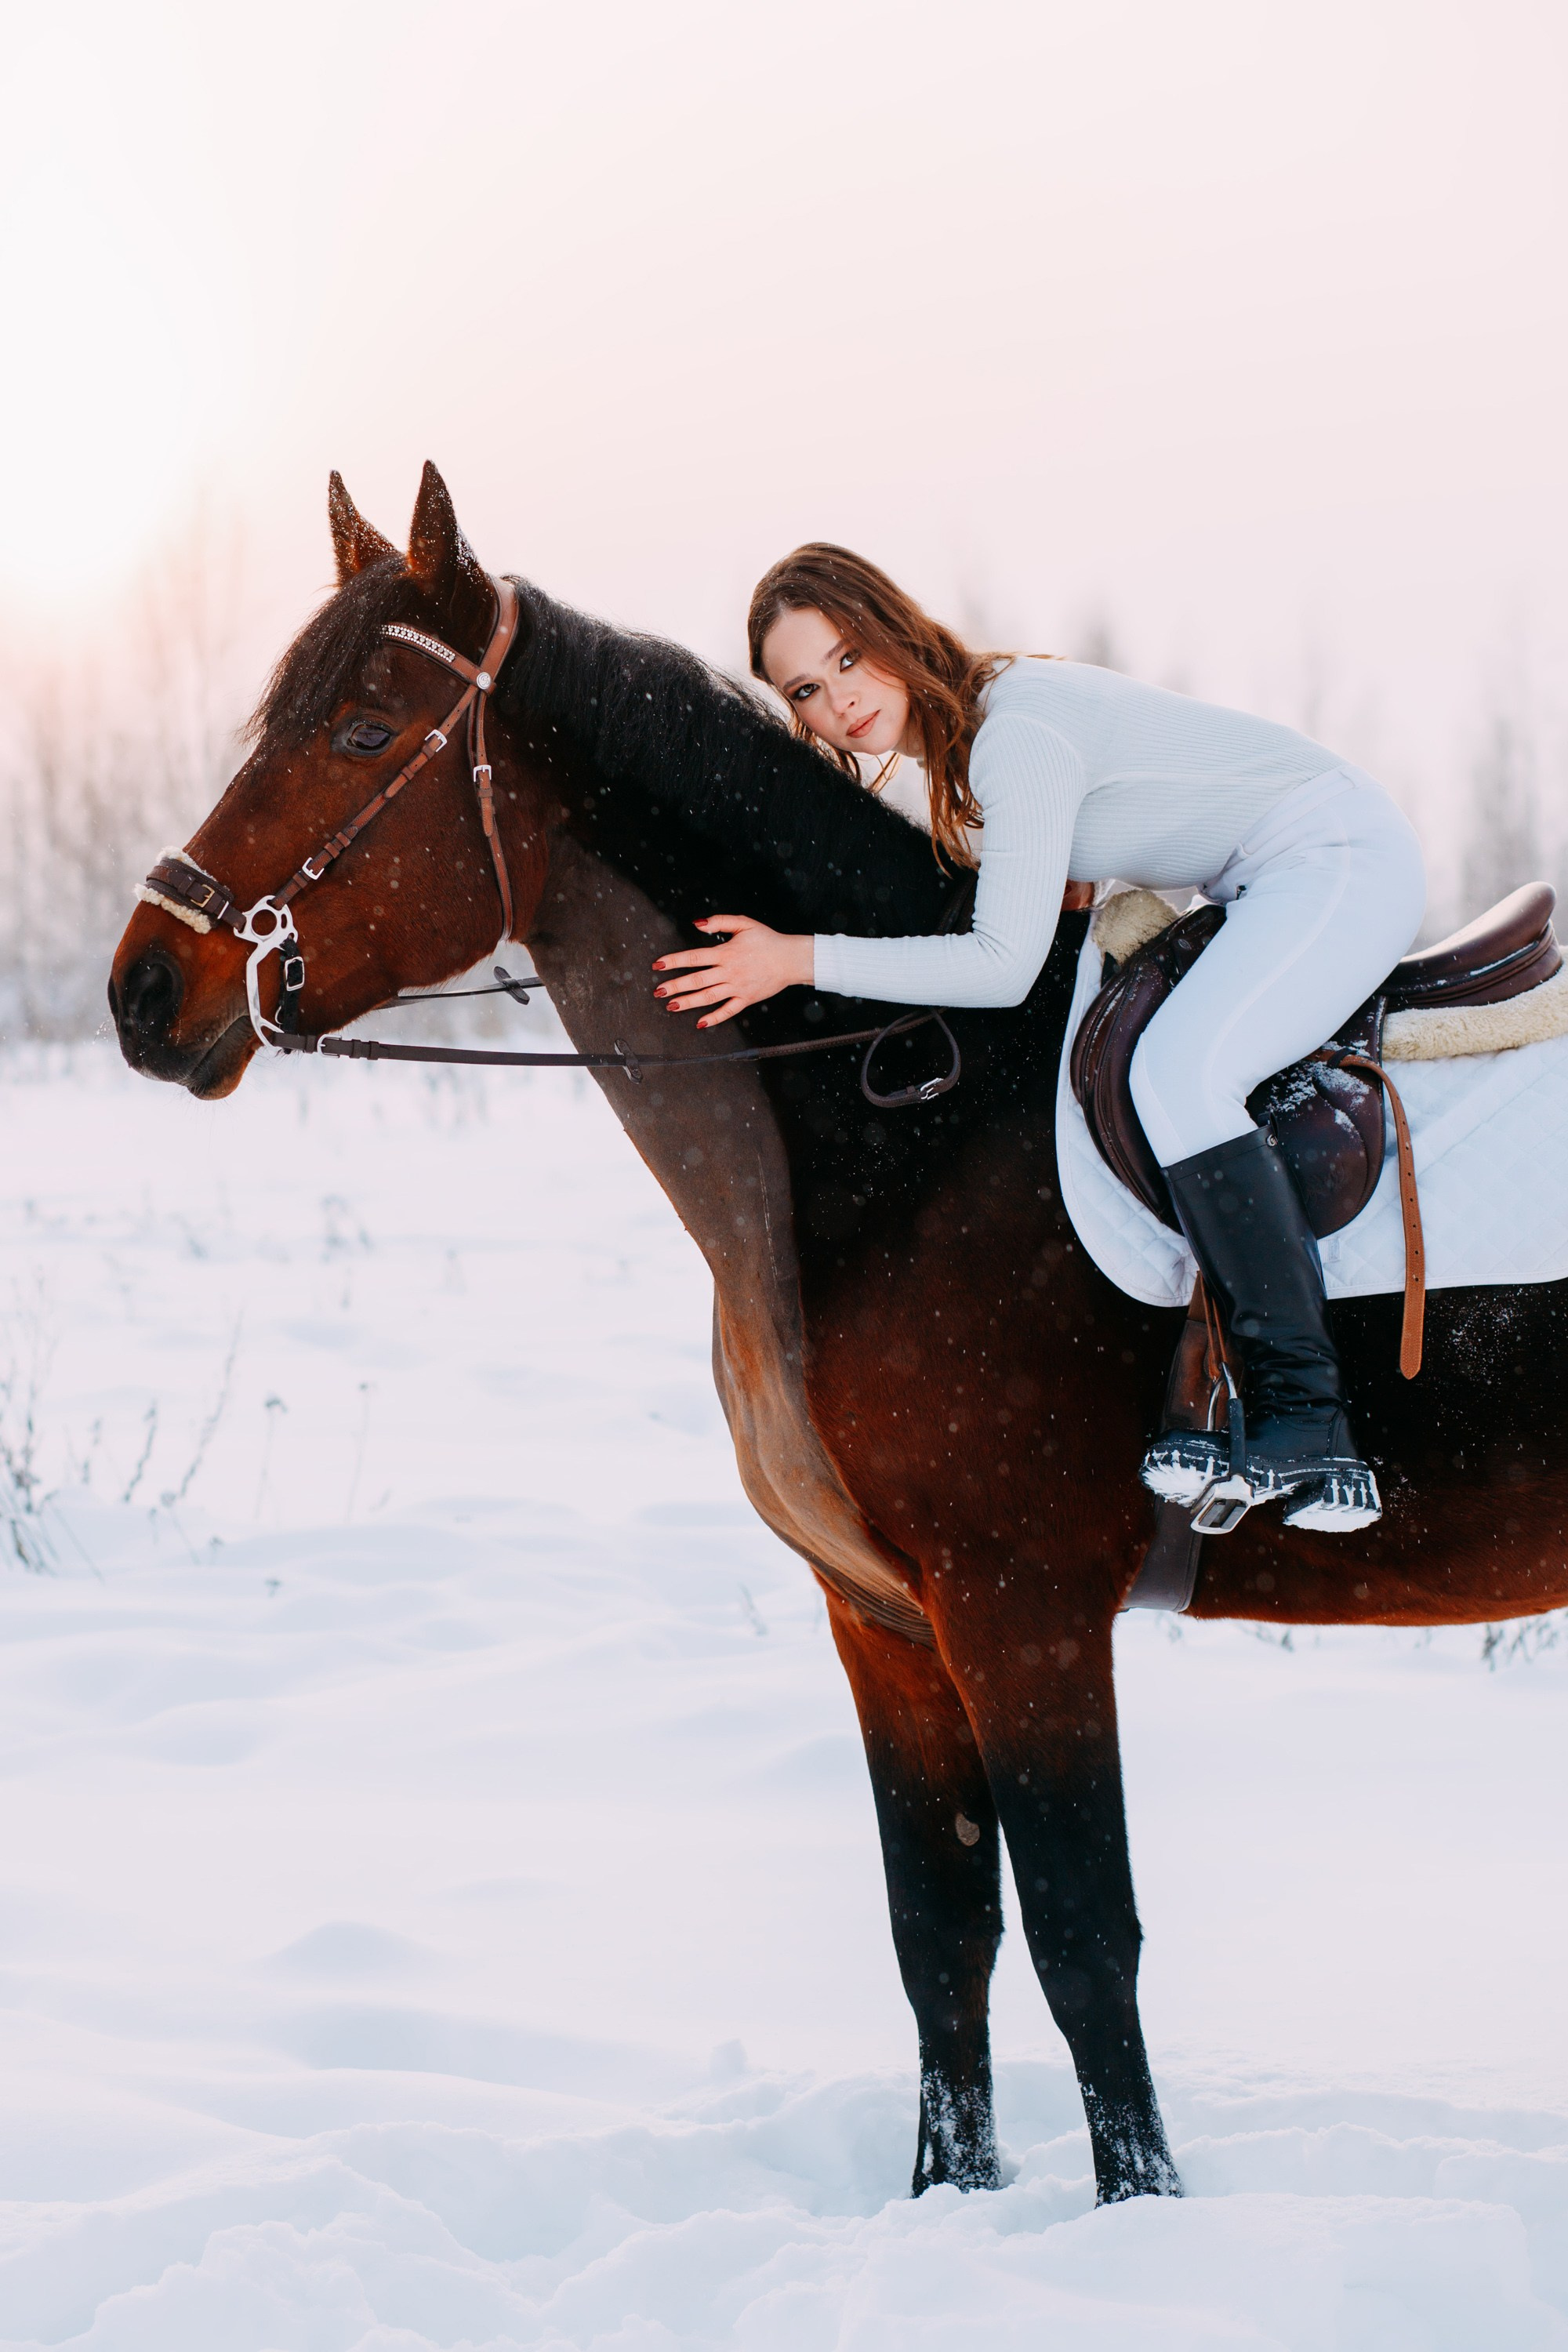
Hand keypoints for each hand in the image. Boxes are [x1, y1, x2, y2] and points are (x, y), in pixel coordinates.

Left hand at [652, 915, 813, 1026]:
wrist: (791, 959)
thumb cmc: (768, 940)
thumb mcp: (744, 923)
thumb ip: (719, 922)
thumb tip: (697, 924)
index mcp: (726, 953)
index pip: (694, 957)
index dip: (674, 961)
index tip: (658, 965)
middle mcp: (729, 972)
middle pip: (697, 980)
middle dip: (675, 986)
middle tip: (658, 991)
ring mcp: (737, 987)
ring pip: (708, 997)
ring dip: (688, 1002)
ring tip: (671, 1006)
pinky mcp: (746, 999)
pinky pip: (728, 1011)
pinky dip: (714, 1018)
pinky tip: (700, 1023)